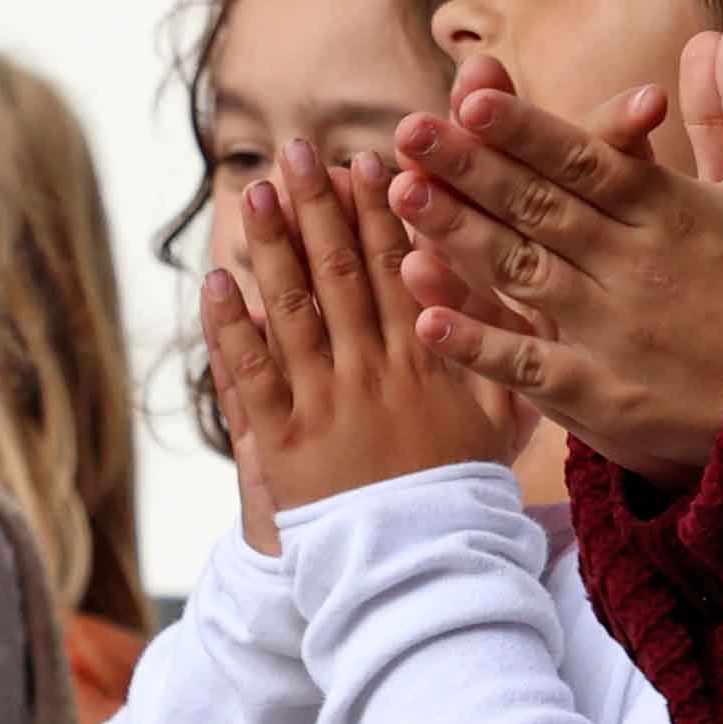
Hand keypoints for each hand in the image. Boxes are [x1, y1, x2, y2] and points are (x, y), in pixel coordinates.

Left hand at [205, 146, 522, 514]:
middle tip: (299, 151)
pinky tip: (217, 281)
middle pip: (340, 273)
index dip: (379, 213)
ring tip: (255, 191)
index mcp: (427, 362)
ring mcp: (324, 404)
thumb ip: (502, 356)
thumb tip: (504, 291)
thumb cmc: (464, 497)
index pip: (398, 270)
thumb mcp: (504, 424)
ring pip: (291, 310)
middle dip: (318, 206)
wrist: (422, 572)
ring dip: (270, 246)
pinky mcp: (283, 442)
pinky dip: (230, 326)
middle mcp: (373, 372)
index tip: (366, 164)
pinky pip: (250, 375)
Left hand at [388, 14, 722, 483]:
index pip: (586, 158)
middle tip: (406, 129)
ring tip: (399, 195)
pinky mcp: (602, 397)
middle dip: (467, 165)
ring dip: (456, 234)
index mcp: (672, 211)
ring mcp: (612, 333)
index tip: (473, 95)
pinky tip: (424, 312)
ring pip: (519, 273)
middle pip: (537, 206)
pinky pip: (527, 367)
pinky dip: (477, 341)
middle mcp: (633, 265)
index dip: (527, 127)